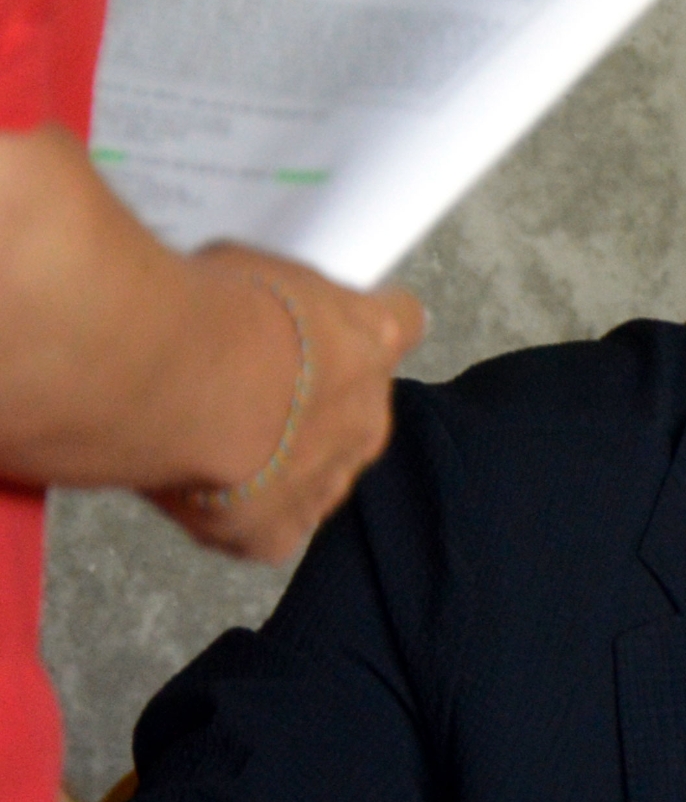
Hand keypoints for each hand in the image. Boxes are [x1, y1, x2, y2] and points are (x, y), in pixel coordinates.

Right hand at [156, 244, 425, 562]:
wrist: (172, 383)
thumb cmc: (209, 312)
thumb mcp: (253, 268)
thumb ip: (277, 303)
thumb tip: (258, 313)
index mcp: (373, 338)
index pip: (398, 324)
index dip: (358, 328)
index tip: (329, 328)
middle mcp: (367, 414)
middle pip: (353, 412)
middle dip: (306, 406)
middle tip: (240, 392)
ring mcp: (328, 479)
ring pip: (313, 475)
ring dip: (274, 463)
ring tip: (209, 440)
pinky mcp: (277, 533)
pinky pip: (268, 529)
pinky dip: (235, 516)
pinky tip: (198, 489)